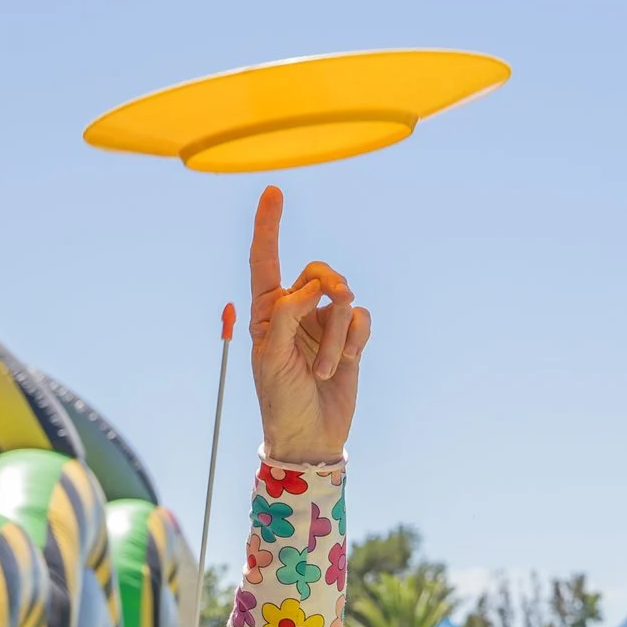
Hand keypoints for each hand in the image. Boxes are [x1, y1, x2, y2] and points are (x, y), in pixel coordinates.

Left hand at [248, 186, 368, 463]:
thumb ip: (285, 317)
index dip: (268, 226)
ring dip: (337, 334)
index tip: (273, 192)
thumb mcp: (271, 360)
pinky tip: (345, 362)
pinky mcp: (349, 338)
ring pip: (343, 298)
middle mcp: (294, 311)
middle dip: (326, 291)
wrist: (311, 435)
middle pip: (317, 271)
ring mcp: (323, 323)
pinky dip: (355, 338)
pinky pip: (361, 316)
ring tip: (326, 367)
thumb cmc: (281, 400)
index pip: (265, 261)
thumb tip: (311, 286)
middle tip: (329, 312)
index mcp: (266, 312)